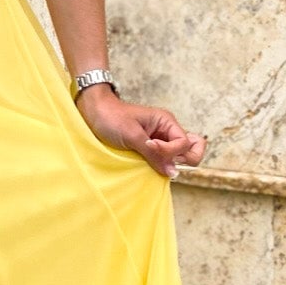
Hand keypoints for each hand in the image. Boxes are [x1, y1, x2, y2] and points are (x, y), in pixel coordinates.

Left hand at [76, 89, 206, 178]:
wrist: (94, 112)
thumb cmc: (111, 117)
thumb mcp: (131, 135)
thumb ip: (153, 153)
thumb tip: (173, 172)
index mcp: (167, 122)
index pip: (185, 143)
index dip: (171, 151)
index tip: (150, 146)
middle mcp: (168, 131)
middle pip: (191, 150)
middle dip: (182, 159)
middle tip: (160, 160)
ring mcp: (161, 141)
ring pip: (179, 158)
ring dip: (169, 164)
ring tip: (151, 163)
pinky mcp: (151, 149)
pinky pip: (164, 160)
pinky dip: (160, 166)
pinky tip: (147, 165)